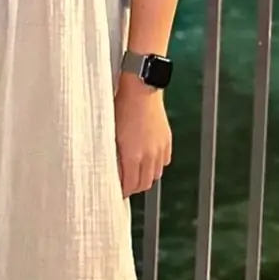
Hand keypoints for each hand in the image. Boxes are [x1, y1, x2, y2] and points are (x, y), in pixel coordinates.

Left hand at [114, 73, 171, 196]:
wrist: (140, 87)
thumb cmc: (121, 106)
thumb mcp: (111, 131)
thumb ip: (113, 154)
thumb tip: (112, 168)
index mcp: (133, 155)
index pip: (130, 186)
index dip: (123, 191)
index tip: (116, 191)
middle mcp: (149, 156)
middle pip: (144, 184)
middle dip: (134, 187)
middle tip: (125, 184)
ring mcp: (160, 148)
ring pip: (156, 174)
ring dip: (146, 176)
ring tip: (135, 172)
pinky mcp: (167, 140)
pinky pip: (164, 161)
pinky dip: (157, 164)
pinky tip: (148, 158)